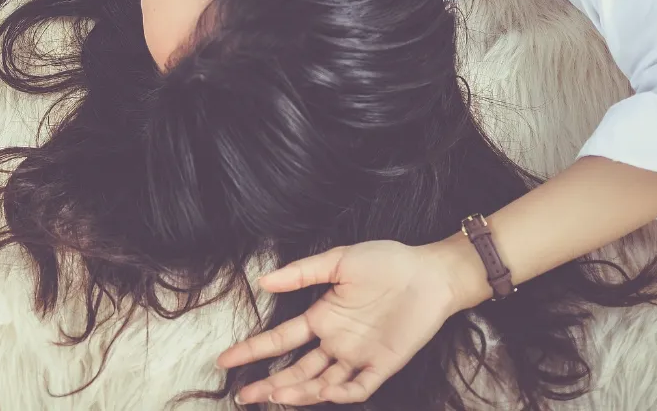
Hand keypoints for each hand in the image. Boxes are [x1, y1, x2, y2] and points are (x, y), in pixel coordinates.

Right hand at [215, 241, 466, 406]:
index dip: (253, 350)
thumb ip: (302, 273)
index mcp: (322, 317)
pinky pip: (358, 387)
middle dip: (269, 383)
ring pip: (321, 382)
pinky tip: (323, 393)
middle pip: (296, 369)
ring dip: (298, 391)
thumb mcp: (339, 260)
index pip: (281, 339)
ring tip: (275, 396)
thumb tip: (264, 281)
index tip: (225, 359)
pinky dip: (340, 393)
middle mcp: (336, 341)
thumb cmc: (386, 261)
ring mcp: (358, 355)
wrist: (430, 273)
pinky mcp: (383, 364)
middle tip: (244, 395)